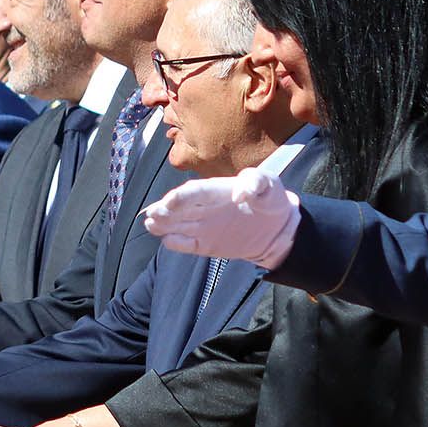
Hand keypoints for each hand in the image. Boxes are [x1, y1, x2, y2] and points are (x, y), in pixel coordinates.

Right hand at [141, 169, 300, 269]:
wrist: (277, 228)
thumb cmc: (270, 200)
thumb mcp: (269, 185)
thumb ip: (255, 183)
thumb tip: (239, 194)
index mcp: (215, 190)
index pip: (195, 192)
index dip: (182, 196)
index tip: (170, 201)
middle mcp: (203, 207)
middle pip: (179, 207)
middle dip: (165, 210)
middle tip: (154, 214)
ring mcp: (201, 225)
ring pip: (176, 224)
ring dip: (162, 224)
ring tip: (151, 224)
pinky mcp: (202, 243)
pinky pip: (185, 244)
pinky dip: (175, 242)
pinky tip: (167, 240)